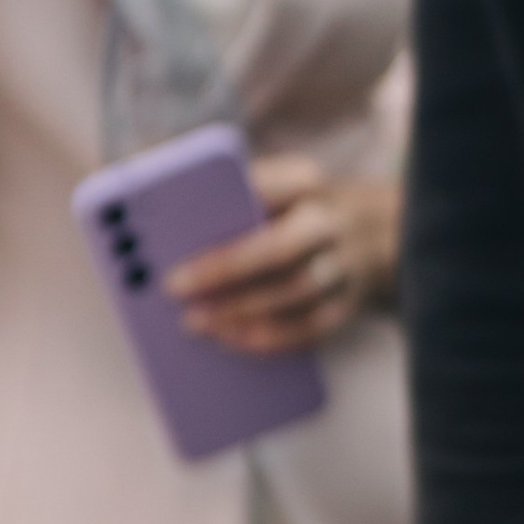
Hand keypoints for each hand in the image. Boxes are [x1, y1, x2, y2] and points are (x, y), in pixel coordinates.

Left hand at [168, 159, 399, 352]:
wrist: (367, 236)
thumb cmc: (292, 213)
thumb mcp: (272, 188)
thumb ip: (226, 196)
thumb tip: (155, 207)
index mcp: (303, 183)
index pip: (264, 189)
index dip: (222, 209)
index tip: (174, 239)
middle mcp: (328, 222)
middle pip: (280, 249)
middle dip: (225, 271)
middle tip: (175, 288)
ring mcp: (343, 266)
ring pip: (295, 292)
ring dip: (242, 310)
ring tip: (196, 321)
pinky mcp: (347, 305)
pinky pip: (312, 327)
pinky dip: (271, 338)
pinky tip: (232, 340)